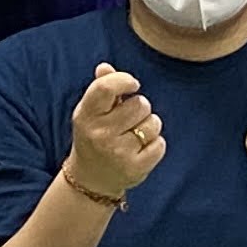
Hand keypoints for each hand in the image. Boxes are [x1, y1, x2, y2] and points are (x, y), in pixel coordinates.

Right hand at [64, 63, 163, 200]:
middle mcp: (100, 134)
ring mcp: (118, 153)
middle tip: (130, 118)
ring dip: (149, 125)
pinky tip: (141, 149)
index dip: (125, 80)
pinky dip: (155, 145)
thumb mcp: (90, 112)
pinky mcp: (135, 168)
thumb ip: (100, 88)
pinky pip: (160, 144)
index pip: (106, 87)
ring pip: (153, 123)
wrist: (91, 179)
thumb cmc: (94, 137)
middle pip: (139, 104)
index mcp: (86, 115)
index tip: (132, 85)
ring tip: (135, 134)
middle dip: (140, 107)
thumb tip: (105, 67)